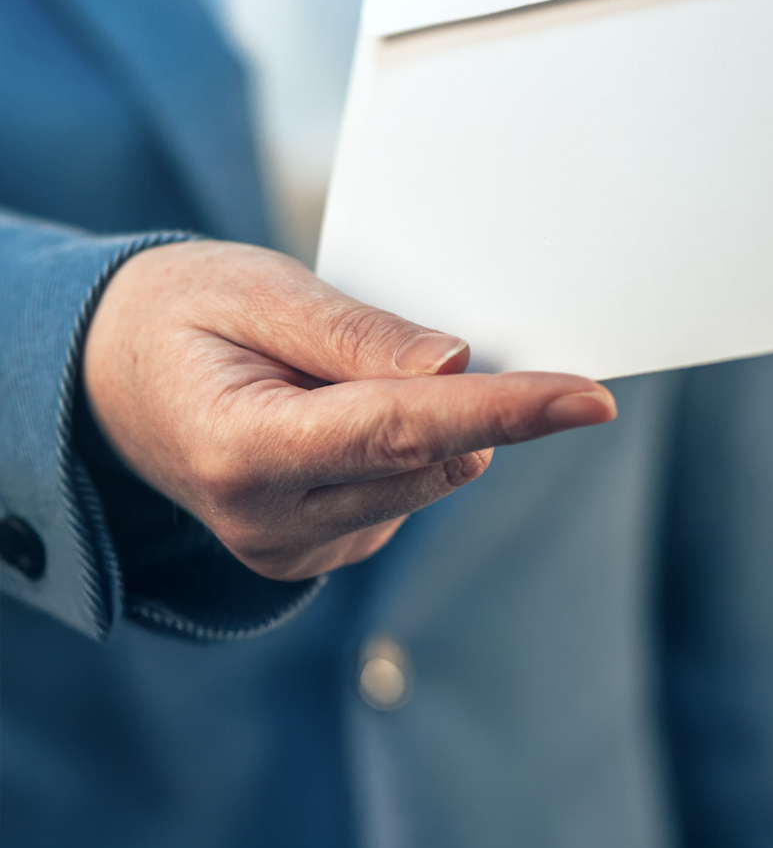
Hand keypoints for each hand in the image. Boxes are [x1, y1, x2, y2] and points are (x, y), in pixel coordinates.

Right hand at [82, 241, 615, 580]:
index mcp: (243, 450)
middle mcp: (269, 523)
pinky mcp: (312, 558)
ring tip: (332, 372)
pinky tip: (336, 414)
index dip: (507, 410)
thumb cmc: (178, 315)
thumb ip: (355, 333)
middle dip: (462, 397)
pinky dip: (404, 449)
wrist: (107, 378)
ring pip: (428, 481)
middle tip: (405, 333)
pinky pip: (404, 497)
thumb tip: (457, 366)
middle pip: (431, 459)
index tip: (590, 399)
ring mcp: (292, 551)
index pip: (404, 431)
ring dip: (428, 421)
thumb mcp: (256, 290)